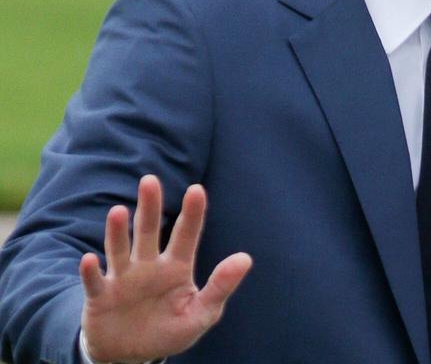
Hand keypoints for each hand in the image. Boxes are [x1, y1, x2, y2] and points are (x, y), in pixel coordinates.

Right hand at [79, 175, 251, 362]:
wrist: (132, 355)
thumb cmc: (170, 330)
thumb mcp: (201, 313)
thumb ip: (221, 286)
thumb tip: (245, 258)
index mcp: (176, 267)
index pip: (186, 236)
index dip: (192, 214)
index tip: (197, 189)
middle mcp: (148, 267)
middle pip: (148, 232)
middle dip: (149, 207)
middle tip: (149, 180)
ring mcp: (123, 279)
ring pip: (120, 250)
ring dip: (117, 232)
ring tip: (118, 211)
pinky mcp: (101, 297)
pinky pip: (95, 282)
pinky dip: (90, 272)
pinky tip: (88, 259)